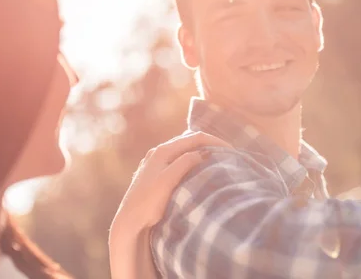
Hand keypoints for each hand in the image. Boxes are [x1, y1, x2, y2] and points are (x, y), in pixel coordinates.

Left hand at [111, 131, 232, 234]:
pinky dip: (190, 159)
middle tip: (226, 153)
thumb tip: (203, 152)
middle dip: (209, 143)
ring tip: (215, 159)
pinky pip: (177, 159)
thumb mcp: (168, 180)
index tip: (231, 151)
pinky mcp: (154, 174)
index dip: (214, 141)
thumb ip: (185, 163)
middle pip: (189, 140)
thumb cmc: (148, 203)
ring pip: (182, 150)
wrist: (129, 223)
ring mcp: (154, 163)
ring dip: (199, 151)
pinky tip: (196, 169)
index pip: (195, 137)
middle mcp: (157, 153)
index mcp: (162, 151)